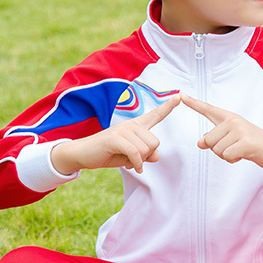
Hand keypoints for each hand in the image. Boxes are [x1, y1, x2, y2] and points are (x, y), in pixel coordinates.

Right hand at [50, 94, 180, 174]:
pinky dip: (136, 163)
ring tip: (127, 160)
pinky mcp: (116, 138)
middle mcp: (131, 124)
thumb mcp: (132, 156)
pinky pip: (136, 153)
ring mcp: (123, 130)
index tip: (180, 96)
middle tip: (134, 159)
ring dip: (140, 160)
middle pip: (155, 143)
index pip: (156, 115)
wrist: (82, 154)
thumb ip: (146, 155)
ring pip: (147, 149)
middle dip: (147, 155)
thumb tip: (156, 156)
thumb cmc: (108, 154)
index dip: (168, 106)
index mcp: (136, 126)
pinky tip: (132, 167)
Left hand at [181, 94, 262, 178]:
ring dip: (226, 156)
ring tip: (240, 151)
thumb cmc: (252, 145)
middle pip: (208, 141)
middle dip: (218, 150)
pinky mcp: (246, 142)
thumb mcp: (233, 139)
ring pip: (216, 150)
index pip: (208, 109)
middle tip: (235, 148)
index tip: (181, 95)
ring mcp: (240, 130)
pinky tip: (243, 155)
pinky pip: (226, 155)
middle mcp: (233, 120)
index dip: (194, 103)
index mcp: (229, 117)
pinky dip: (233, 159)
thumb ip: (215, 138)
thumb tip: (200, 143)